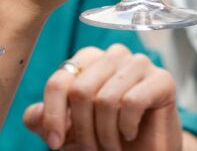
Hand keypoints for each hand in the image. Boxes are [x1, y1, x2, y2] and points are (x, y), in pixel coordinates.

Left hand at [23, 44, 181, 150]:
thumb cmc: (105, 138)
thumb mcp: (67, 133)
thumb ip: (44, 120)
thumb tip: (35, 114)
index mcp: (88, 60)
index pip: (59, 80)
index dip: (53, 116)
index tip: (54, 144)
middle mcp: (113, 55)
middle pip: (81, 90)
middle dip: (83, 129)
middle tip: (93, 148)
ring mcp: (139, 63)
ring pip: (106, 98)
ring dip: (105, 133)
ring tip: (112, 144)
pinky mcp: (162, 79)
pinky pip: (132, 103)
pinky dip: (126, 127)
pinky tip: (130, 133)